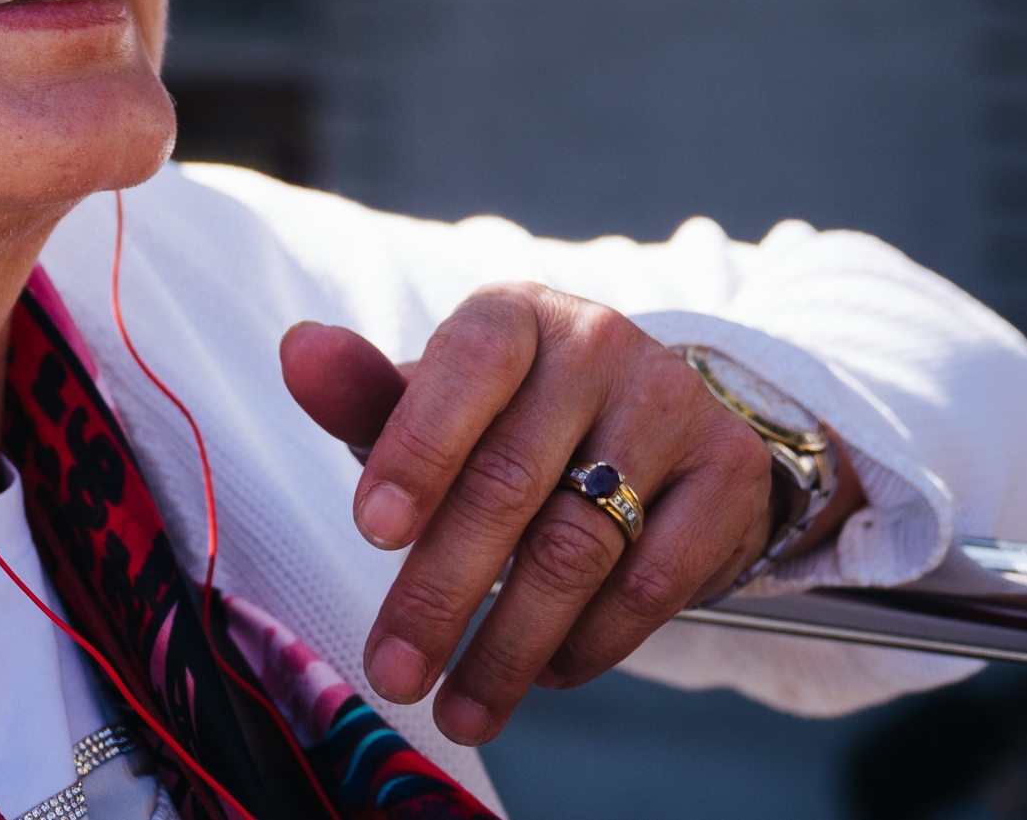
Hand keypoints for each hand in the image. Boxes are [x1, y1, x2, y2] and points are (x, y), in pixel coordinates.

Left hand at [279, 285, 781, 746]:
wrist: (655, 419)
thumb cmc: (511, 415)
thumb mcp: (436, 400)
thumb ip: (365, 393)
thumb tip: (298, 351)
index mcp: (515, 315)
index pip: (466, 367)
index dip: (418, 450)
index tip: (372, 534)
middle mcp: (598, 344)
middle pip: (511, 482)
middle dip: (442, 591)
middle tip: (394, 671)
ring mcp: (672, 406)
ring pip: (577, 548)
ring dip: (509, 647)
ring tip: (459, 710)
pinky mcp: (727, 473)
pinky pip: (649, 584)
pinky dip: (588, 643)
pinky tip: (544, 672)